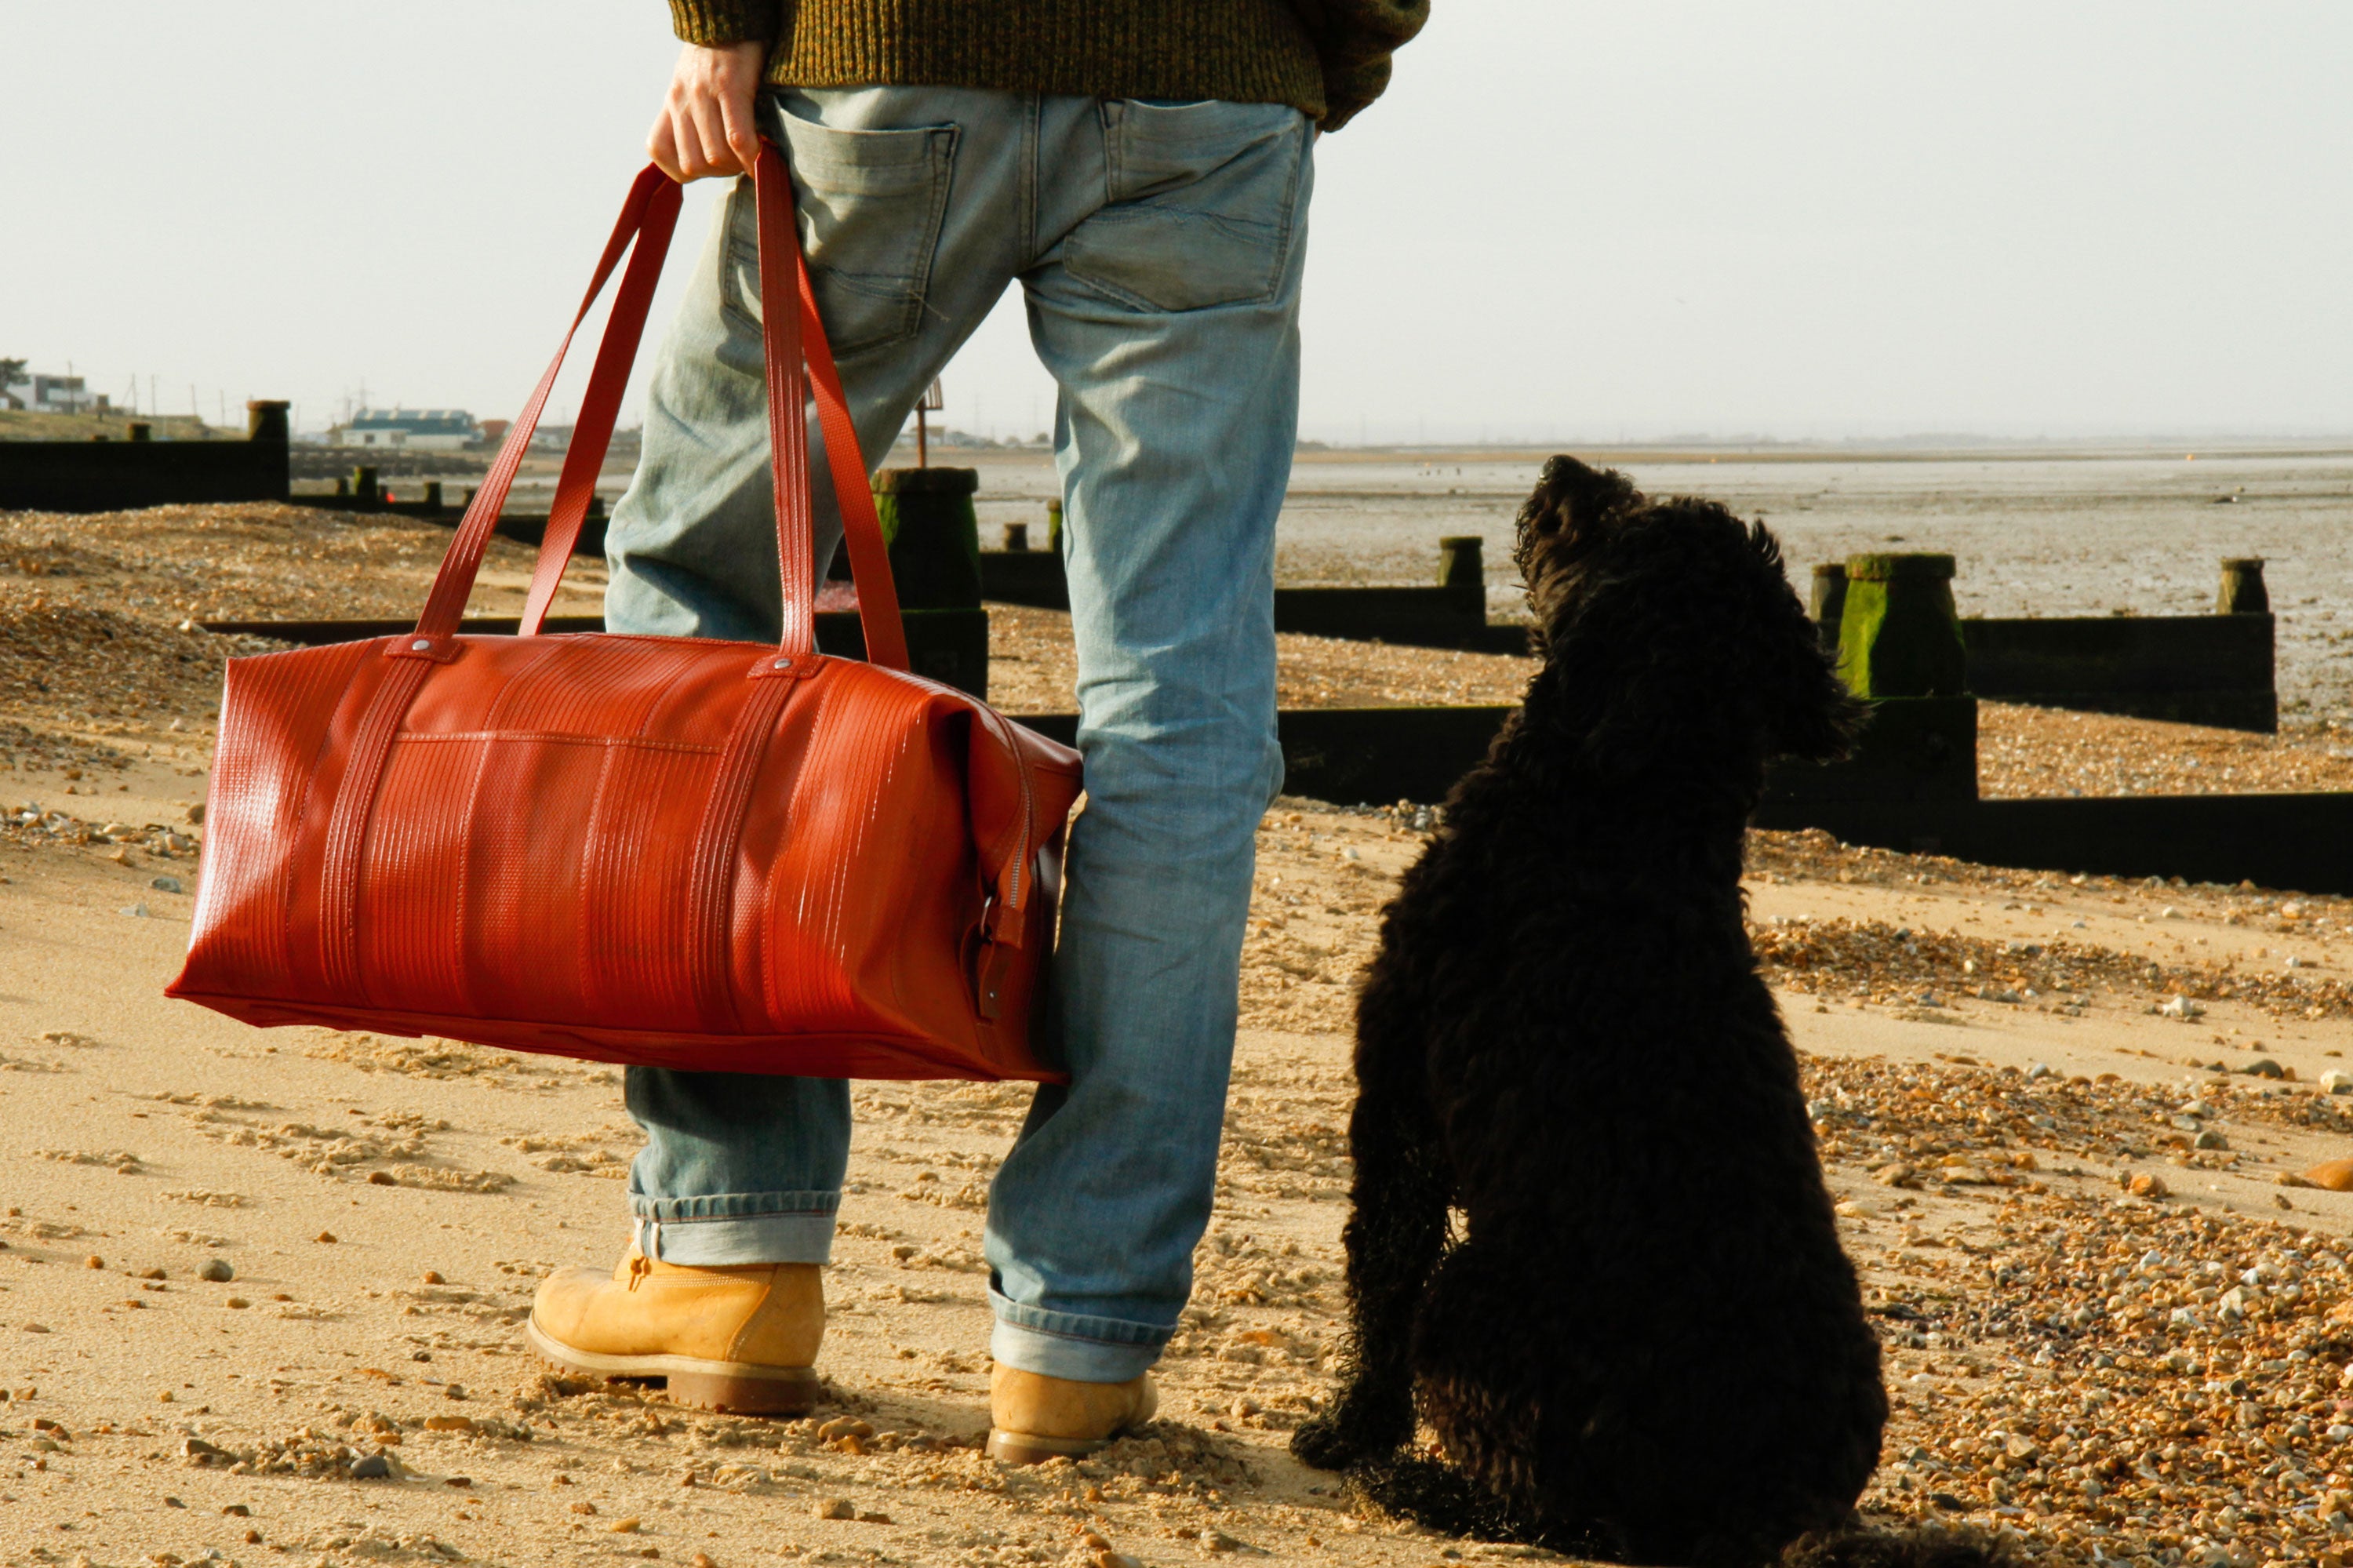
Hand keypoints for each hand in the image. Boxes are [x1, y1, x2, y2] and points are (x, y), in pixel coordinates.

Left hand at [648, 41, 769, 181]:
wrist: (731, 19)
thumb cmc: (719, 59)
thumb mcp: (693, 87)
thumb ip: (694, 118)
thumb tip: (711, 160)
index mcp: (670, 103)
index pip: (659, 151)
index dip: (686, 170)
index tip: (711, 167)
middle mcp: (680, 100)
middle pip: (692, 164)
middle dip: (719, 173)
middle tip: (739, 163)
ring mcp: (703, 95)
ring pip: (715, 157)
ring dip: (738, 167)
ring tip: (753, 157)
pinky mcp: (729, 89)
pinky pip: (737, 139)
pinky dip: (751, 157)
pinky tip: (762, 156)